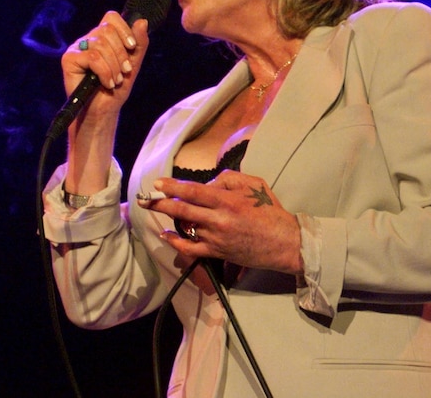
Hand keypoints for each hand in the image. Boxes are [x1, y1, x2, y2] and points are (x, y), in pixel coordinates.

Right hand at [61, 11, 148, 119]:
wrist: (104, 109)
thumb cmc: (117, 87)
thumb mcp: (134, 64)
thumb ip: (139, 44)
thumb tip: (142, 21)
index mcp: (104, 37)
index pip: (111, 17)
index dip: (124, 29)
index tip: (132, 47)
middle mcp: (89, 39)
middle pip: (107, 30)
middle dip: (121, 54)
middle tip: (124, 72)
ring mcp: (77, 48)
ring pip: (100, 44)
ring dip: (114, 66)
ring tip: (115, 81)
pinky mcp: (69, 58)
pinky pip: (92, 57)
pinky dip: (104, 72)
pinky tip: (106, 83)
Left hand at [139, 171, 303, 274]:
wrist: (283, 242)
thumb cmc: (270, 211)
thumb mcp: (255, 185)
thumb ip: (229, 179)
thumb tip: (207, 184)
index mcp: (228, 200)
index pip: (194, 191)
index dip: (173, 187)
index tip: (158, 183)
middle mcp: (219, 219)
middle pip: (183, 209)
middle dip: (161, 203)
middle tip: (146, 199)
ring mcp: (216, 237)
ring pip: (185, 226)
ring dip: (171, 218)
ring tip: (159, 209)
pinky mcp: (217, 252)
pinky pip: (190, 248)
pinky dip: (175, 242)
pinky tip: (166, 235)